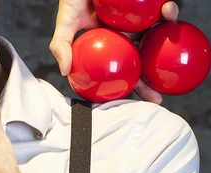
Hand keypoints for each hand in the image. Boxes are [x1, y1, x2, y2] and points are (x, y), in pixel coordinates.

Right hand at [49, 0, 178, 103]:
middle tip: (158, 98)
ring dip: (170, 38)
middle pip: (141, 65)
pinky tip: (167, 12)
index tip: (127, 104)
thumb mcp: (65, 22)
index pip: (118, 73)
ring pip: (158, 38)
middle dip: (152, 83)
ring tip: (170, 38)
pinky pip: (162, 12)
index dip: (125, 89)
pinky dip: (168, 12)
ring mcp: (139, 23)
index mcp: (110, 47)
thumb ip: (62, 46)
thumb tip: (64, 72)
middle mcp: (126, 38)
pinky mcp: (149, 8)